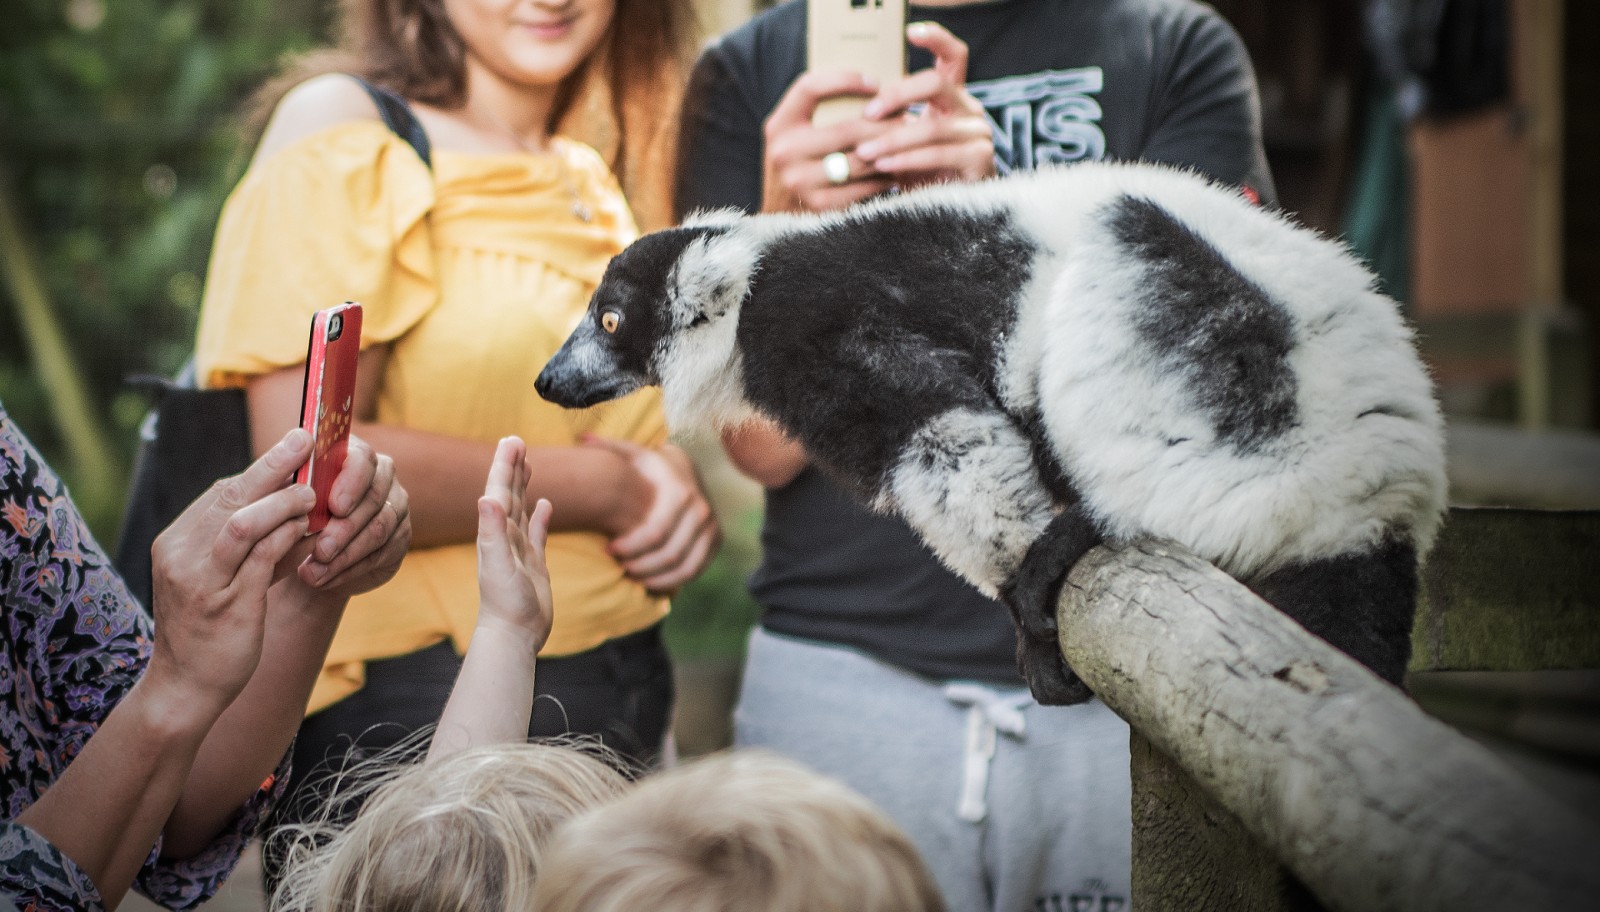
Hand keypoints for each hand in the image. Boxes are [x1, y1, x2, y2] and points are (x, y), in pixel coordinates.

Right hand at [146, 429, 317, 714]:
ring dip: (282, 502)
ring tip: (312, 495)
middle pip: (229, 496)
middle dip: (272, 465)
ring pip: (241, 522)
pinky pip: (259, 559)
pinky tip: (308, 530)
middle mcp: (181, 555)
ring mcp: (200, 580)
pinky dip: (286, 538)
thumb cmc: (211, 630)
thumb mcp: (221, 577)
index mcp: (176, 542)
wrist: (186, 688)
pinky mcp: (225, 605)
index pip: (220, 492)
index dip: (261, 467)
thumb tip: (293, 507)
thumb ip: (248, 544)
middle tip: (307, 441)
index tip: (294, 445)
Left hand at [294, 434, 410, 597]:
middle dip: (346, 526)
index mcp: (352, 456)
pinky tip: (325, 578)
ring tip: (314, 571)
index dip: (352, 481)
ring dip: (346, 552)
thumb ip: (286, 467)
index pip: (363, 458)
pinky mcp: (398, 539)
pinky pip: (383, 554)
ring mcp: (394, 508)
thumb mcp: (277, 494)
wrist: (298, 556)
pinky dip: (351, 569)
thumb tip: (298, 439)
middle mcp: (381, 478)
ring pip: (380, 528)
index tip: (334, 506)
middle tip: (320, 549)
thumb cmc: (286, 516)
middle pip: (374, 497)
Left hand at [476, 436, 553, 651]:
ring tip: (527, 463)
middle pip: (509, 493)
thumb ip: (492, 532)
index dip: (504, 465)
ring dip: (523, 485)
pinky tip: (545, 504)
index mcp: (495, 532)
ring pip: (522, 509)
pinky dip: (541, 517)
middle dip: (512, 466)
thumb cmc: (504, 603)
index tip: (512, 440)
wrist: (513, 635)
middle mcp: (505, 537)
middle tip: (517, 440)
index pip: (499, 490)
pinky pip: (538, 533)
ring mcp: (519, 550)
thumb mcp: (498, 564)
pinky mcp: (534, 564)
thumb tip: (487, 498)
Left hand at [583, 436, 719, 592]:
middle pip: (669, 553)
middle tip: (619, 566)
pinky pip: (695, 570)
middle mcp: (701, 509)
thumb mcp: (632, 455)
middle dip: (640, 565)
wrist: (685, 468)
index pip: (655, 531)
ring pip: (684, 567)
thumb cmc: (649, 467)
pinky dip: (672, 582)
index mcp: (679, 491)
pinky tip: (650, 582)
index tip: (608, 548)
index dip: (630, 546)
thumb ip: (607, 449)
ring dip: (655, 577)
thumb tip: (582, 440)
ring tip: (632, 575)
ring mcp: (711, 526)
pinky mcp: (716, 540)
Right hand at [762, 70, 901, 212]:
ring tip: (906, 143)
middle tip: (906, 118)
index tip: (874, 83)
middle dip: (882, 123)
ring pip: (860, 160)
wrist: (777, 216)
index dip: (843, 80)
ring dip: (888, 151)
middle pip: (845, 129)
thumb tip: (870, 87)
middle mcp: (785, 152)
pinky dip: (883, 178)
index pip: (809, 88)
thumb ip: (818, 112)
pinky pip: (863, 187)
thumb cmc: (797, 164)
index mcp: (779, 125)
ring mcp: (800, 181)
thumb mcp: (794, 134)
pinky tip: (894, 170)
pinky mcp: (819, 205)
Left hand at [854, 22, 995, 189]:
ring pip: (932, 126)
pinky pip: (939, 154)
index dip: (936, 38)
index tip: (910, 32)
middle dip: (897, 95)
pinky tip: (885, 167)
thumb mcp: (902, 140)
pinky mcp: (980, 160)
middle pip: (936, 84)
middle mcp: (970, 109)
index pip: (953, 56)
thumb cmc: (919, 172)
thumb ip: (889, 120)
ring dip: (893, 138)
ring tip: (864, 150)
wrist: (947, 213)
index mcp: (953, 97)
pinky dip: (908, 160)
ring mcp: (978, 133)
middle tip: (867, 113)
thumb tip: (848, 106)